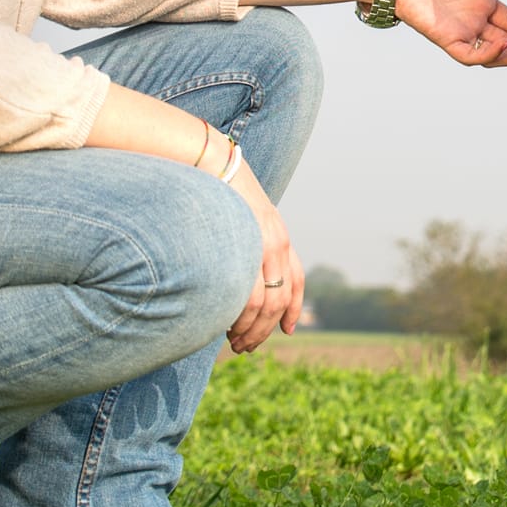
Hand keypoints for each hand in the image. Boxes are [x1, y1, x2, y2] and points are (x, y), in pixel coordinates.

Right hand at [224, 157, 304, 353]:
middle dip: (267, 328)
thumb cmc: (216, 189)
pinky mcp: (244, 249)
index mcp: (278, 236)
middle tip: (249, 346)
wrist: (210, 161)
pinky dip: (240, 319)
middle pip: (281, 299)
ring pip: (266, 304)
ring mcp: (261, 246)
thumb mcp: (239, 215)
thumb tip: (233, 264)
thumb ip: (244, 239)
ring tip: (236, 344)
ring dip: (252, 330)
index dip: (295, 307)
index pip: (296, 278)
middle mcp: (276, 243)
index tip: (288, 329)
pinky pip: (248, 296)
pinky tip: (228, 328)